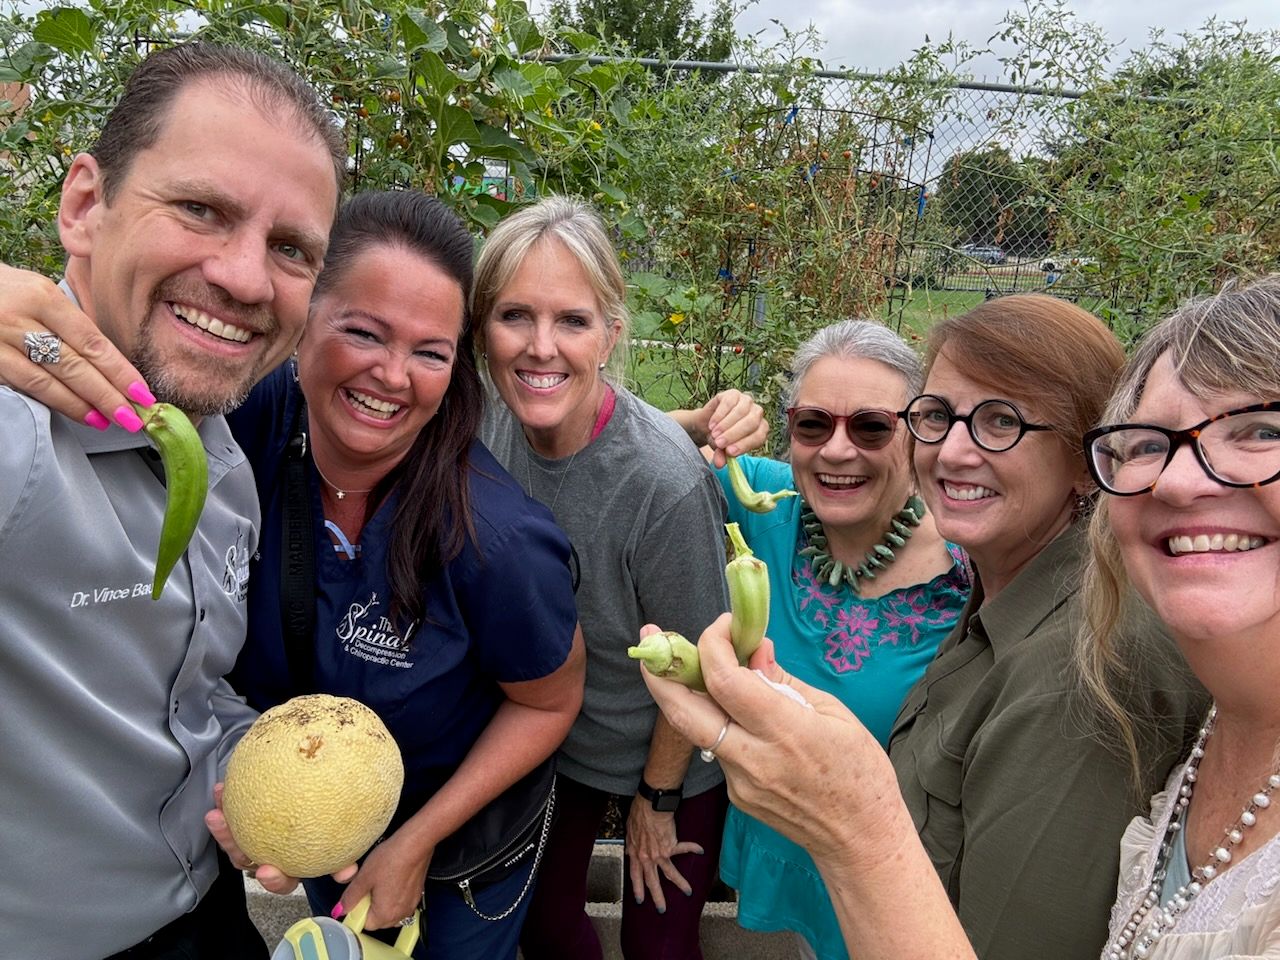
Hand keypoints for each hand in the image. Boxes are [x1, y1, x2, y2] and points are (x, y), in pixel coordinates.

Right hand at [0, 263, 150, 429]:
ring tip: (108, 422)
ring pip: (46, 381)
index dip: (120, 372)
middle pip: (74, 365)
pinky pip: (22, 385)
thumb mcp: (37, 291)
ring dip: (81, 406)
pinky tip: (73, 413)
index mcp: (43, 297)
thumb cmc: (4, 291)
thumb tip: (108, 361)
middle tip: (134, 418)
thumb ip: (69, 322)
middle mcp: (19, 318)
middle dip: (108, 395)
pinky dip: (51, 402)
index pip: (92, 341)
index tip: (143, 394)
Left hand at [204, 782, 357, 895]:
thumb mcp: (340, 845)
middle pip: (248, 858)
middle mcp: (271, 855)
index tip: (266, 871)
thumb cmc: (332, 826)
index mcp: (292, 867)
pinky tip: (223, 787)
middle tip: (224, 828)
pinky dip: (228, 803)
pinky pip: (235, 814)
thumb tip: (349, 871)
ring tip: (215, 811)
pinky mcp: (248, 819)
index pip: (282, 880)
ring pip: (236, 838)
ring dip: (223, 827)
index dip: (273, 879)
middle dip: (233, 846)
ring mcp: (257, 838)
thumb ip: (344, 859)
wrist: (324, 801)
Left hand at [334, 830, 430, 928]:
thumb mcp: (363, 877)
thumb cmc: (392, 859)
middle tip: (368, 885)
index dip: (357, 910)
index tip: (356, 896)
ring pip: (389, 911)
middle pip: (378, 920)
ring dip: (382, 902)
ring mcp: (410, 905)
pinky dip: (394, 895)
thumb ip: (350, 897)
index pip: (364, 924)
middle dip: (370, 906)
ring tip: (380, 881)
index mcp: (385, 915)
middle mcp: (400, 914)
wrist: (415, 844)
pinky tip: (391, 878)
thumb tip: (340, 909)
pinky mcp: (417, 895)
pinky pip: (400, 903)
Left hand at [625, 794, 703, 911]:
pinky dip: (692, 848)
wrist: (650, 805)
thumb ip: (631, 843)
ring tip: (688, 892)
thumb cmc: (638, 813)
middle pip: (652, 881)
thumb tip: (630, 849)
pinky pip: (684, 848)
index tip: (641, 899)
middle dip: (657, 897)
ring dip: (680, 883)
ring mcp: (660, 853)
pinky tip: (700, 850)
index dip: (638, 888)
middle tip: (662, 909)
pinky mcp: (671, 845)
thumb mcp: (629, 830)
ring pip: (670, 873)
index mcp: (636, 853)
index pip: (635, 876)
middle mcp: (647, 857)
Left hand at [638, 617, 899, 871]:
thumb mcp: (835, 713)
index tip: (724, 625)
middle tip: (649, 637)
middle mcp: (753, 758)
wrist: (859, 840)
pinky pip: (717, 748)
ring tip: (688, 662)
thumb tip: (754, 651)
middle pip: (683, 711)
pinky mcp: (735, 795)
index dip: (713, 644)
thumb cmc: (860, 771)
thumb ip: (784, 681)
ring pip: (697, 728)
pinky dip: (717, 720)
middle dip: (659, 671)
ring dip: (686, 692)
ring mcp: (739, 782)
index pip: (725, 680)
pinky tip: (733, 708)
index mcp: (785, 731)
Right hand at [700, 389, 767, 466]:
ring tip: (714, 435)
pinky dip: (719, 415)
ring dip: (726, 425)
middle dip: (734, 434)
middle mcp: (757, 414)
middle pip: (751, 422)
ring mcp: (746, 401)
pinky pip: (729, 403)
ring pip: (741, 412)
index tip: (729, 452)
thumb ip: (723, 456)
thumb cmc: (720, 438)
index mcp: (761, 429)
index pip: (758, 436)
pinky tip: (712, 425)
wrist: (708, 424)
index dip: (745, 444)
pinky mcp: (733, 394)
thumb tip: (719, 464)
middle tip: (719, 443)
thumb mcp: (722, 450)